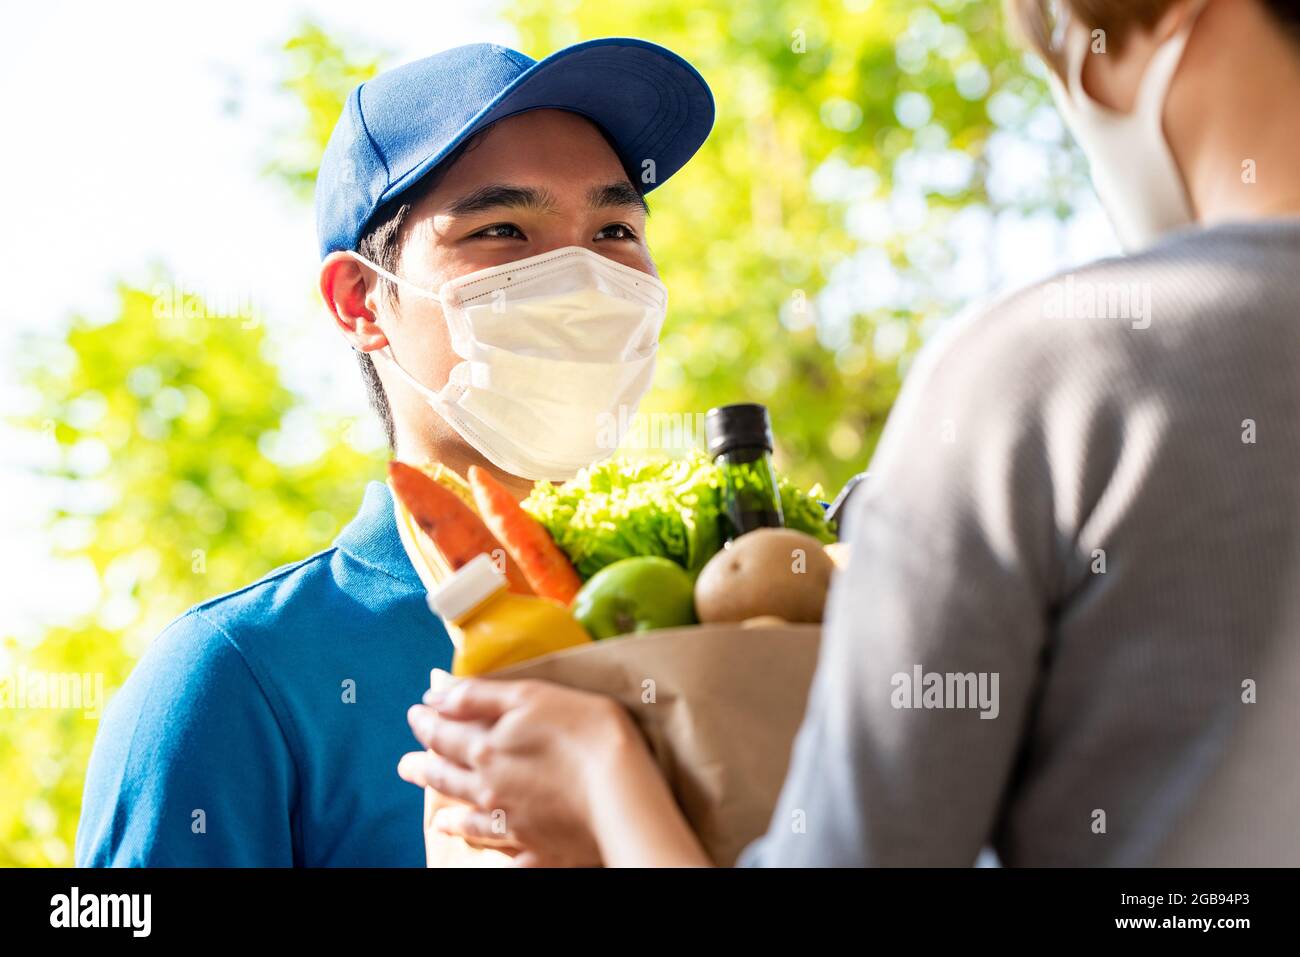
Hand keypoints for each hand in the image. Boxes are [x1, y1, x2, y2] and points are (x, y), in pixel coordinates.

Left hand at [398, 678, 641, 866]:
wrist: (622, 792)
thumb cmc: (584, 733)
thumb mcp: (530, 697)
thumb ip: (478, 696)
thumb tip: (435, 694)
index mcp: (486, 751)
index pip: (443, 735)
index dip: (426, 723)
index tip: (414, 715)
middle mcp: (489, 791)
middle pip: (447, 780)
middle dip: (424, 770)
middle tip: (406, 767)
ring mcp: (512, 825)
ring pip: (470, 822)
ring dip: (450, 818)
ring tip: (438, 819)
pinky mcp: (538, 851)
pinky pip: (506, 856)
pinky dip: (492, 854)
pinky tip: (491, 854)